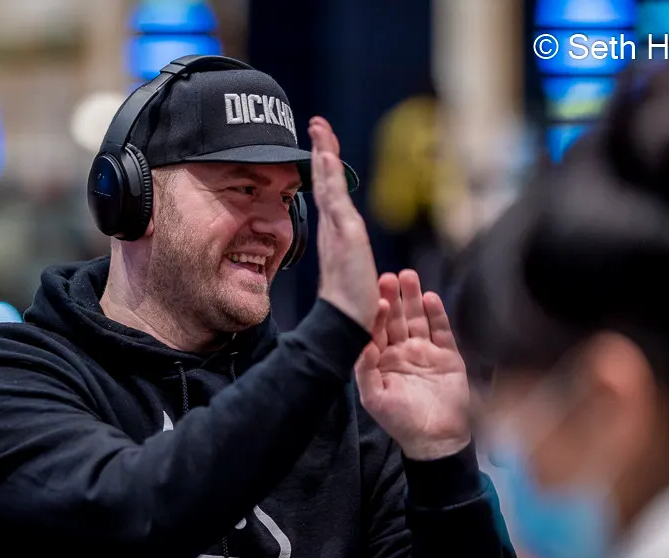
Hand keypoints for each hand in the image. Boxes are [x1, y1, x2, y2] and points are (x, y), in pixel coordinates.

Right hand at [309, 117, 378, 331]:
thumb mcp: (352, 275)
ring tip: (319, 129)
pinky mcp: (344, 234)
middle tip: (316, 124)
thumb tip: (349, 258)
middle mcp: (333, 228)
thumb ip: (348, 261)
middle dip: (321, 151)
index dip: (325, 168)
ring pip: (328, 184)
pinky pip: (334, 199)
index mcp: (335, 234)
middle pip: (325, 181)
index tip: (322, 144)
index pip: (329, 193)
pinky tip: (325, 157)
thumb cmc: (349, 305)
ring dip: (324, 154)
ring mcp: (337, 229)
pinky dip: (327, 177)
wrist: (346, 321)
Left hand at [355, 270, 471, 459]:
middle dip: (392, 297)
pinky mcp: (448, 354)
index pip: (375, 330)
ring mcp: (425, 351)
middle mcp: (402, 351)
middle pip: (396, 318)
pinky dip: (436, 313)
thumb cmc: (401, 421)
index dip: (375, 314)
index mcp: (381, 360)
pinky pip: (441, 330)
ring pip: (417, 318)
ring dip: (413, 298)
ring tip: (408, 276)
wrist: (436, 438)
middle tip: (387, 276)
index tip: (374, 298)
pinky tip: (430, 297)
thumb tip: (360, 342)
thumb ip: (364, 370)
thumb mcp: (374, 398)